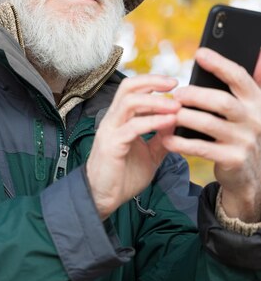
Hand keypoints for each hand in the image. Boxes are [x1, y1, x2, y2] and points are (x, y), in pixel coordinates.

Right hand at [86, 75, 179, 219]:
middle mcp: (112, 120)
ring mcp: (110, 131)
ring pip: (130, 103)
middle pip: (128, 88)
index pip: (132, 89)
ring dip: (156, 102)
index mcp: (120, 119)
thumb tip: (176, 121)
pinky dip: (153, 122)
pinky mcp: (111, 144)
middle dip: (152, 82)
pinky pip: (133, 127)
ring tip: (176, 106)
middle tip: (174, 84)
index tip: (174, 83)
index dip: (152, 82)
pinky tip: (170, 123)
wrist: (104, 198)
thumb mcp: (150, 154)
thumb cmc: (123, 176)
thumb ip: (162, 138)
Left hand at [163, 48, 260, 222]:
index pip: (240, 78)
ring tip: (168, 114)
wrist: (252, 175)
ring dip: (185, 117)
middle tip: (177, 94)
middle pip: (223, 101)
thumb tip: (256, 55)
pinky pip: (202, 148)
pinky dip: (182, 142)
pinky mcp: (233, 160)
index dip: (220, 64)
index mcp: (257, 102)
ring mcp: (245, 141)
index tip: (200, 54)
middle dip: (196, 95)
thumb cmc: (240, 135)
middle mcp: (254, 120)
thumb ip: (243, 89)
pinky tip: (167, 138)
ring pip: (209, 124)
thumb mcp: (248, 112)